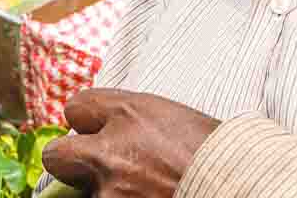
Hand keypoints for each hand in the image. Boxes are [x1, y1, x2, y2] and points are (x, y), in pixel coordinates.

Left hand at [41, 89, 219, 197]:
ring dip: (106, 191)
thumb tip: (107, 129)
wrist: (239, 186)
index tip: (98, 133)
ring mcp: (111, 193)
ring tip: (143, 189)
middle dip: (72, 160)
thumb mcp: (174, 118)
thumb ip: (134, 119)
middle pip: (56, 154)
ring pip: (85, 192)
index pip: (75, 108)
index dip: (89, 123)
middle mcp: (111, 151)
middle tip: (98, 168)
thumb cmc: (218, 153)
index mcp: (129, 114)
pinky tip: (149, 197)